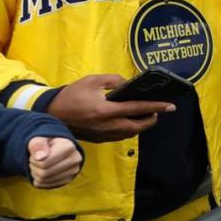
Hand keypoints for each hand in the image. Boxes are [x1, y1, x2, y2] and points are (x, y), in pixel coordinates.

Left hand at [27, 137, 82, 188]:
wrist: (56, 146)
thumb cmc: (46, 142)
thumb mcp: (39, 139)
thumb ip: (37, 145)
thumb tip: (39, 157)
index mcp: (69, 147)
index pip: (44, 163)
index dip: (33, 160)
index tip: (34, 154)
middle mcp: (75, 159)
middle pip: (45, 173)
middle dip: (34, 167)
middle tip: (33, 160)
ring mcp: (73, 171)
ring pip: (45, 180)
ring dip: (35, 174)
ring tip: (38, 165)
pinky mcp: (69, 179)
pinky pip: (47, 186)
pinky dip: (40, 180)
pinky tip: (42, 172)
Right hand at [46, 74, 175, 142]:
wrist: (50, 114)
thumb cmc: (71, 95)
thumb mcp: (92, 81)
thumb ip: (113, 81)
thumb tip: (128, 85)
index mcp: (106, 111)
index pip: (137, 109)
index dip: (156, 107)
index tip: (170, 105)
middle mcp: (107, 126)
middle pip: (138, 127)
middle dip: (151, 119)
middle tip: (156, 110)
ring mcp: (103, 135)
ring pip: (130, 133)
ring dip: (140, 125)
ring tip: (145, 114)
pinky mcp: (99, 139)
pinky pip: (120, 136)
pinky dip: (129, 129)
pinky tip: (129, 120)